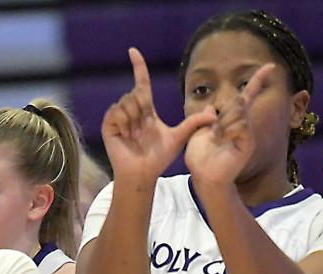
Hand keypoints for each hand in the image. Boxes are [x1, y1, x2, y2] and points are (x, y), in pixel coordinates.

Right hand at [102, 48, 210, 184]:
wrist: (143, 174)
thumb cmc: (158, 159)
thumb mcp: (179, 137)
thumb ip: (194, 123)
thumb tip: (214, 113)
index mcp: (146, 110)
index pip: (142, 83)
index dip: (138, 67)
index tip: (133, 51)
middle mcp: (131, 111)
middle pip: (136, 93)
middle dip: (143, 108)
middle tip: (144, 128)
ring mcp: (118, 118)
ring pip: (127, 101)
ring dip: (134, 117)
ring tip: (135, 135)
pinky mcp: (108, 126)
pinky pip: (116, 112)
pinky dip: (124, 122)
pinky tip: (127, 135)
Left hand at [184, 64, 275, 186]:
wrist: (203, 177)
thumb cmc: (200, 158)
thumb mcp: (197, 132)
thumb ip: (204, 118)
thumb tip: (211, 108)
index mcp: (232, 121)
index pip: (247, 97)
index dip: (257, 81)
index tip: (270, 67)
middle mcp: (243, 125)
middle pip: (239, 102)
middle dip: (223, 113)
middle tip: (213, 132)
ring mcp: (247, 134)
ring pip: (239, 112)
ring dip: (222, 124)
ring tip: (215, 139)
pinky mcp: (248, 144)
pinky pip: (242, 126)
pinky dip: (228, 131)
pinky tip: (221, 140)